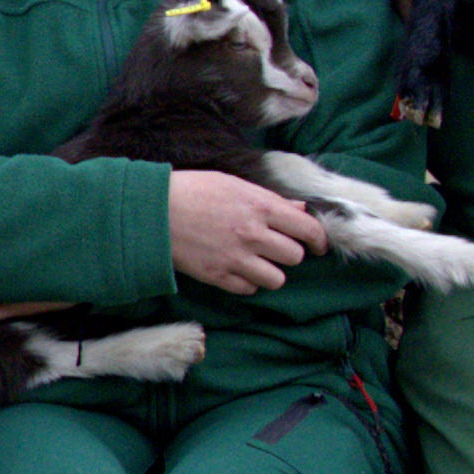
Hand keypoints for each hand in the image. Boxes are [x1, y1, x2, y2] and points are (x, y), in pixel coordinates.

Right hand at [167, 168, 328, 293]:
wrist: (153, 211)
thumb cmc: (193, 190)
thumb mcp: (234, 184)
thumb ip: (270, 199)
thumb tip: (300, 209)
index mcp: (260, 207)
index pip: (307, 229)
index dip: (319, 239)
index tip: (318, 245)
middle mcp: (253, 235)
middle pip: (295, 257)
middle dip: (290, 253)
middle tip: (277, 248)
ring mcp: (235, 258)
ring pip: (276, 279)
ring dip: (271, 272)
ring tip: (258, 262)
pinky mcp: (217, 276)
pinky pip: (249, 290)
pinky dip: (248, 283)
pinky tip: (237, 269)